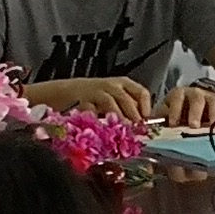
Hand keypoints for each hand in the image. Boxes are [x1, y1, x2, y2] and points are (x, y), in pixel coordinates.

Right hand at [32, 75, 154, 120]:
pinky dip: (95, 119)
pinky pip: (90, 109)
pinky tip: (100, 128)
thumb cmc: (96, 98)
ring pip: (109, 102)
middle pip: (126, 98)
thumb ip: (128, 110)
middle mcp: (111, 85)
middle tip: (136, 129)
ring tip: (121, 129)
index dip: (145, 107)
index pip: (141, 92)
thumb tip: (142, 126)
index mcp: (123, 84)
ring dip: (116, 116)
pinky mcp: (82, 99)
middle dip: (132, 115)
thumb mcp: (116, 100)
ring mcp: (95, 91)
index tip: (146, 121)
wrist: (68, 91)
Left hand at [157, 81, 214, 130]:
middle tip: (194, 126)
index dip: (175, 110)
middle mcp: (195, 94)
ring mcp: (209, 99)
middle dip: (195, 113)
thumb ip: (161, 120)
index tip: (173, 124)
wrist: (194, 102)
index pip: (177, 99)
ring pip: (213, 103)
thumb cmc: (177, 111)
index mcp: (179, 94)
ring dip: (214, 116)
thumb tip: (149, 134)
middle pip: (197, 100)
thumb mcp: (166, 112)